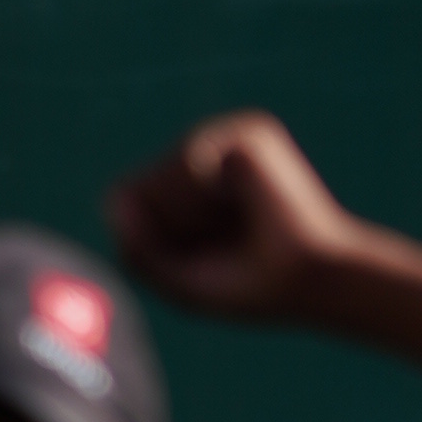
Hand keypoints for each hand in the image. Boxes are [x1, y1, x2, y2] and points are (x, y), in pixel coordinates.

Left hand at [102, 112, 373, 326]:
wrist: (306, 279)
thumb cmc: (248, 288)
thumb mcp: (177, 283)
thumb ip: (136, 250)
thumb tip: (116, 202)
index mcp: (179, 196)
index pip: (123, 202)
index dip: (149, 240)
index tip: (194, 258)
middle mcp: (197, 163)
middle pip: (137, 188)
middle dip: (171, 228)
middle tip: (222, 242)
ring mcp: (222, 144)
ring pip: (162, 174)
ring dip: (191, 214)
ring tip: (237, 222)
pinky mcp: (246, 133)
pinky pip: (191, 160)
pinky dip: (209, 195)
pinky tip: (245, 201)